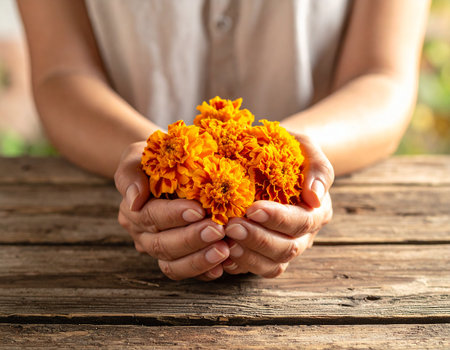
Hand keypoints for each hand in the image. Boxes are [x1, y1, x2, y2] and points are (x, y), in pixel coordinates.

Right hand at [115, 142, 229, 280]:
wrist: (169, 167)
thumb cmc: (156, 158)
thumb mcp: (138, 156)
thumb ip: (131, 175)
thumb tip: (134, 200)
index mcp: (134, 210)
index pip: (151, 216)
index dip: (174, 215)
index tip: (198, 210)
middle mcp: (143, 235)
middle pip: (163, 244)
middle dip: (192, 239)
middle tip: (218, 231)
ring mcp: (159, 250)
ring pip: (173, 264)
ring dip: (199, 260)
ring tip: (225, 250)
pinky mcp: (177, 259)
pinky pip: (187, 272)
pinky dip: (205, 272)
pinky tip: (224, 265)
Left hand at [222, 135, 333, 276]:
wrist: (272, 160)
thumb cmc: (288, 151)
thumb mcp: (306, 149)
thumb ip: (317, 169)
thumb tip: (315, 196)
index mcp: (316, 211)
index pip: (301, 221)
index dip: (277, 218)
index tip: (252, 209)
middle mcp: (303, 235)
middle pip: (287, 248)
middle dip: (258, 239)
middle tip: (231, 226)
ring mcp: (284, 248)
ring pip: (272, 265)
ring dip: (248, 256)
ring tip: (226, 242)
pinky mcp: (265, 256)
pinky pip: (255, 269)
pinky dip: (239, 266)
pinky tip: (222, 255)